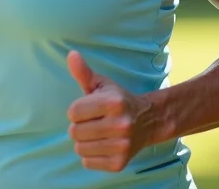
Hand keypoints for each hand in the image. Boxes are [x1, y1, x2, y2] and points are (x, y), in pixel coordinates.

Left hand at [66, 50, 162, 172]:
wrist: (147, 121)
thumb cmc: (117, 100)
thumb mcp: (102, 84)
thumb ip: (83, 72)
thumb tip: (71, 54)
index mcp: (114, 103)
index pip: (73, 112)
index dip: (77, 110)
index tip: (89, 108)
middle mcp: (121, 125)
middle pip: (74, 132)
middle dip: (79, 126)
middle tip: (92, 122)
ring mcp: (122, 146)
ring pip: (79, 149)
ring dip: (83, 142)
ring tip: (97, 133)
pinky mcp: (120, 163)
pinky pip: (87, 162)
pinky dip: (90, 155)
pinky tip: (102, 145)